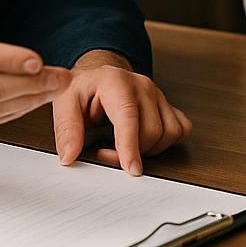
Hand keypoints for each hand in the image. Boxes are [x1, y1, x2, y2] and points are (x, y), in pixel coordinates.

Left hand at [52, 50, 191, 175]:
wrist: (99, 77)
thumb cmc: (84, 90)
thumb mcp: (65, 103)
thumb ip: (67, 129)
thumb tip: (70, 156)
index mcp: (116, 82)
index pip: (129, 116)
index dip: (131, 145)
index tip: (132, 169)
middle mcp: (142, 85)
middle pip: (151, 131)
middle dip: (132, 152)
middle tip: (106, 152)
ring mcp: (159, 94)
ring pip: (169, 133)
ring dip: (149, 149)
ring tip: (125, 145)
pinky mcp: (168, 105)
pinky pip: (181, 130)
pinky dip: (165, 142)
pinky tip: (144, 140)